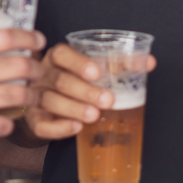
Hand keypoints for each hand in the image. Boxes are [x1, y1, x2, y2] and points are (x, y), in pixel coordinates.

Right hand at [0, 12, 45, 151]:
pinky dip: (10, 122)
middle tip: (39, 69)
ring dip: (31, 95)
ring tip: (33, 94)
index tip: (37, 40)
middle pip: (21, 65)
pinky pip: (5, 124)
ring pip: (19, 95)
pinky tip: (8, 118)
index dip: (28, 37)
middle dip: (36, 67)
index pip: (7, 37)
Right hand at [24, 44, 156, 140]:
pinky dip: (60, 127)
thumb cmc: (75, 82)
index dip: (78, 63)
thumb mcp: (92, 69)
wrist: (47, 106)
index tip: (98, 73)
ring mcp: (35, 97)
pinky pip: (42, 125)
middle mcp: (43, 75)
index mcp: (56, 58)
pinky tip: (76, 128)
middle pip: (60, 80)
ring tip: (94, 115)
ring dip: (74, 109)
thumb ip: (117, 64)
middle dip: (85, 91)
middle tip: (108, 100)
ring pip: (51, 101)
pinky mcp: (34, 120)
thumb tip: (148, 62)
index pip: (61, 54)